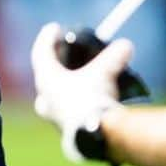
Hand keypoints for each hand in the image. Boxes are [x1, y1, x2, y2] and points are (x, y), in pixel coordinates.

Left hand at [30, 22, 131, 159]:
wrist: (97, 138)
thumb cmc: (93, 101)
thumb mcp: (104, 73)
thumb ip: (114, 56)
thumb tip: (125, 46)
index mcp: (46, 80)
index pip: (40, 53)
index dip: (47, 38)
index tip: (55, 27)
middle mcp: (45, 98)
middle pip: (46, 73)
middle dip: (56, 62)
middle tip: (64, 51)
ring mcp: (53, 116)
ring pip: (54, 93)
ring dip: (65, 82)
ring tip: (80, 74)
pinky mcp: (66, 129)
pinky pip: (66, 108)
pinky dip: (74, 98)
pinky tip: (86, 98)